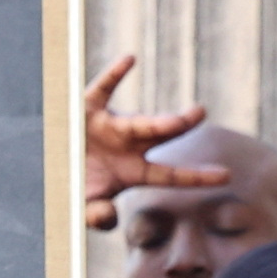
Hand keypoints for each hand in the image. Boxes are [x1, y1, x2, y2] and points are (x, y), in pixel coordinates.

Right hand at [81, 51, 220, 228]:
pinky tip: (130, 60)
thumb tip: (108, 215)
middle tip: (200, 114)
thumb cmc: (73, 184)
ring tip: (182, 120)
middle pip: (159, 137)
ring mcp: (109, 125)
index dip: (196, 177)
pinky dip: (113, 75)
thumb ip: (97, 217)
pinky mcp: (87, 108)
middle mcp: (127, 145)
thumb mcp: (85, 208)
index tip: (226, 175)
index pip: (169, 175)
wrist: (50, 163)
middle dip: (180, 127)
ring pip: (137, 122)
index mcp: (132, 171)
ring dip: (160, 122)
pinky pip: (102, 89)